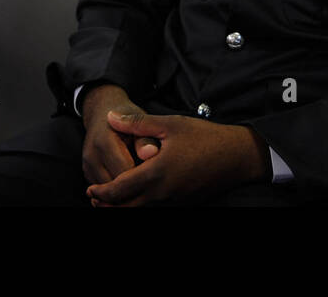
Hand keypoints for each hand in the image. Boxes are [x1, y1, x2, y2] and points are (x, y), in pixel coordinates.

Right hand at [80, 84, 156, 185]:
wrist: (102, 111)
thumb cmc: (126, 116)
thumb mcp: (138, 122)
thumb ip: (145, 139)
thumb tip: (152, 153)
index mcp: (105, 142)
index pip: (126, 172)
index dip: (143, 174)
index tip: (156, 170)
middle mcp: (92, 156)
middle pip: (116, 185)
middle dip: (134, 184)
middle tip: (151, 175)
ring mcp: (87, 166)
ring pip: (109, 192)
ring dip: (125, 188)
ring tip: (140, 174)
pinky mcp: (87, 174)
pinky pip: (104, 190)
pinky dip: (117, 188)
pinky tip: (129, 177)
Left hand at [85, 113, 270, 206]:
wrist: (237, 156)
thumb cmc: (205, 137)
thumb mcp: (170, 124)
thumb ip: (138, 124)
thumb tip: (110, 118)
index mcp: (156, 174)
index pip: (120, 190)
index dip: (102, 192)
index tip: (90, 189)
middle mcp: (163, 193)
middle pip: (127, 207)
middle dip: (108, 204)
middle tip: (94, 198)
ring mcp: (174, 200)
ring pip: (141, 209)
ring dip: (124, 205)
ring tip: (112, 198)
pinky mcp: (184, 201)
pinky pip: (156, 206)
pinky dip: (141, 203)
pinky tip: (139, 192)